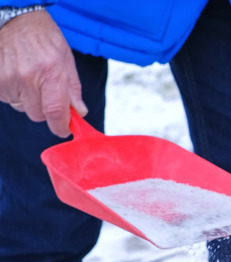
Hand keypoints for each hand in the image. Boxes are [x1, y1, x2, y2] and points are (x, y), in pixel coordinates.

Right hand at [0, 10, 86, 137]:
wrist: (16, 21)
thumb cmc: (44, 39)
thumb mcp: (67, 60)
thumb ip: (73, 89)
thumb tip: (79, 112)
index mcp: (50, 72)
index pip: (55, 111)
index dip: (61, 126)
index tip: (64, 129)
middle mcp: (27, 77)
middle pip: (38, 114)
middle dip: (45, 109)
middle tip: (47, 92)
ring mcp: (8, 79)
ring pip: (22, 108)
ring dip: (29, 100)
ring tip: (31, 78)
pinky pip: (8, 100)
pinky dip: (15, 94)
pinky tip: (19, 77)